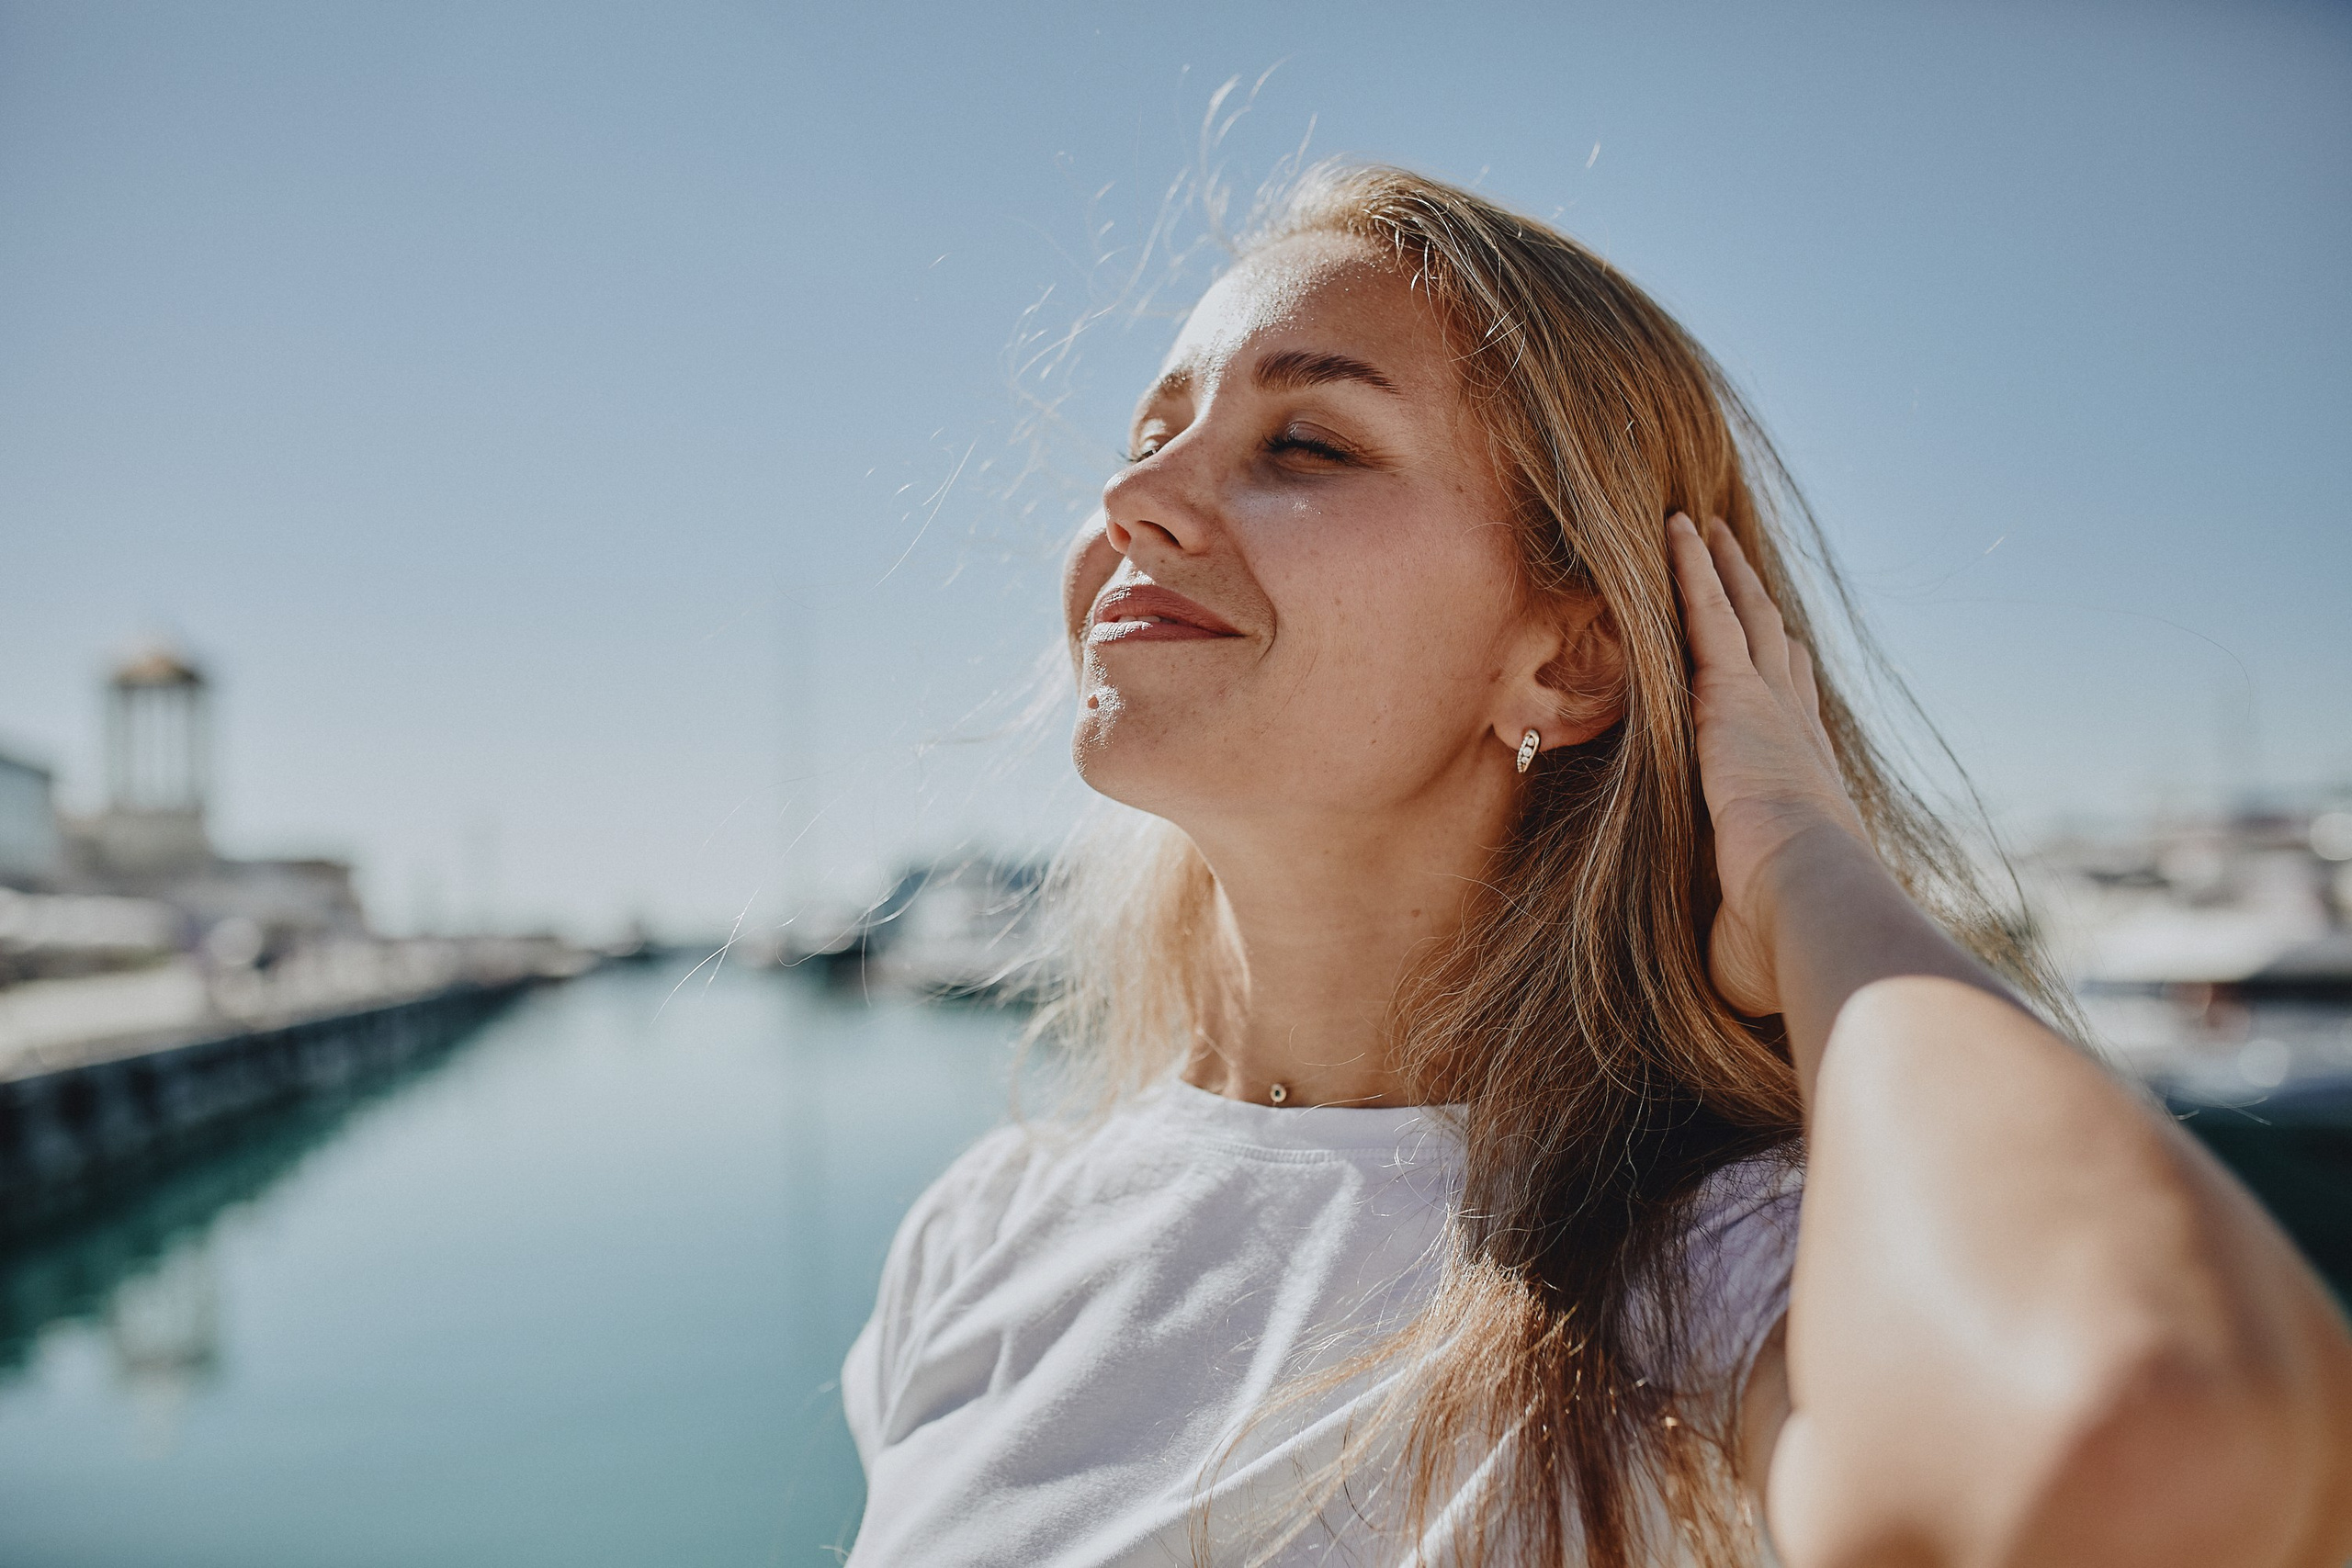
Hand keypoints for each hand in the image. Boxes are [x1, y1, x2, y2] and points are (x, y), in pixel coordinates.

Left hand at [1666, 513, 1870, 1016]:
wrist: (1811, 905)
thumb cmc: (1790, 943)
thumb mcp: (1755, 937)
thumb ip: (1736, 936)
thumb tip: (1724, 981)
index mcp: (1806, 791)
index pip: (1794, 722)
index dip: (1787, 683)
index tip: (1782, 654)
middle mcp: (1795, 737)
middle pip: (1774, 653)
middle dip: (1755, 607)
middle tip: (1740, 564)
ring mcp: (1767, 709)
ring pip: (1742, 618)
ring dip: (1723, 571)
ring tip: (1702, 527)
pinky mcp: (1732, 693)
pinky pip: (1705, 613)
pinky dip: (1692, 568)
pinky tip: (1677, 527)